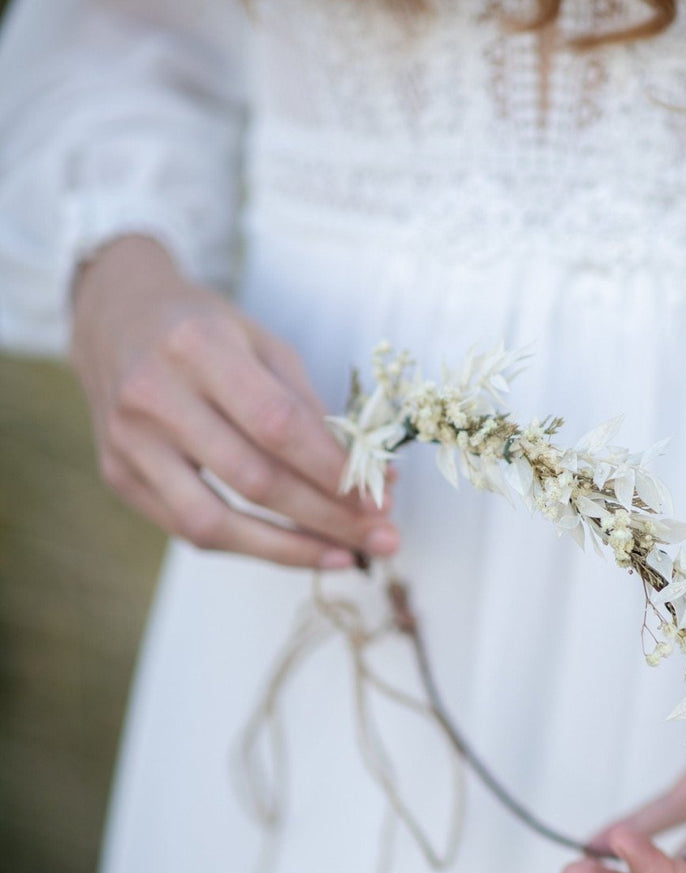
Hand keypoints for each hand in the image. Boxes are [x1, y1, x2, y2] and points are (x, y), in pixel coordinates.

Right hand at [72, 235, 397, 567]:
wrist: (115, 316)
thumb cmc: (204, 330)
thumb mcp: (262, 343)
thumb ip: (311, 408)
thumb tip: (373, 477)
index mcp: (198, 348)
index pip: (277, 425)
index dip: (333, 470)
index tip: (381, 499)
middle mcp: (154, 397)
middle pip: (253, 480)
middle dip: (327, 518)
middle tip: (382, 537)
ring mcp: (128, 442)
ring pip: (214, 523)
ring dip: (290, 549)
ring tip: (347, 556)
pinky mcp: (117, 476)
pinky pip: (189, 530)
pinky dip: (249, 546)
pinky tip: (296, 549)